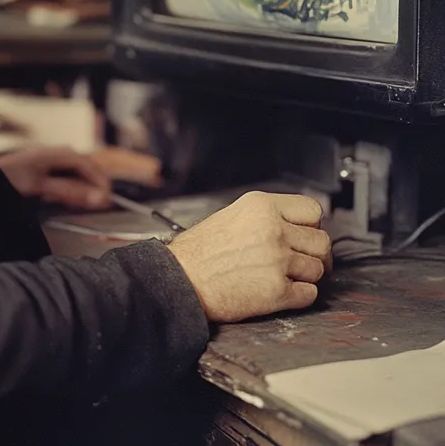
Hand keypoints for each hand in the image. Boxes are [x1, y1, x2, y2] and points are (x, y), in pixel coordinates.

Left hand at [0, 146, 110, 209]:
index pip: (88, 164)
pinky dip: (67, 189)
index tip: (109, 198)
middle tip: (99, 204)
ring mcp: (46, 161)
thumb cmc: (7, 179)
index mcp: (56, 153)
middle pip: (82, 169)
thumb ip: (69, 191)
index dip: (100, 181)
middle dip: (91, 186)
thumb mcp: (40, 186)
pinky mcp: (39, 171)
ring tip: (83, 204)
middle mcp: (53, 153)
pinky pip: (61, 178)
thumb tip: (98, 196)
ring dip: (79, 189)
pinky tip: (62, 199)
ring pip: (72, 174)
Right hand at [168, 191, 331, 322]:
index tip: (307, 235)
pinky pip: (309, 294)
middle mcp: (274, 230)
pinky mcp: (277, 291)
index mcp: (262, 206)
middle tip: (305, 262)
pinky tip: (283, 292)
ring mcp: (277, 260)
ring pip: (317, 270)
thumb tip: (297, 228)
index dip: (312, 225)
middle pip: (322, 242)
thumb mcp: (234, 215)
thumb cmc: (201, 251)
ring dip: (306, 276)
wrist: (181, 280)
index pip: (313, 210)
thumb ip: (268, 217)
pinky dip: (300, 296)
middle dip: (315, 255)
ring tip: (285, 277)